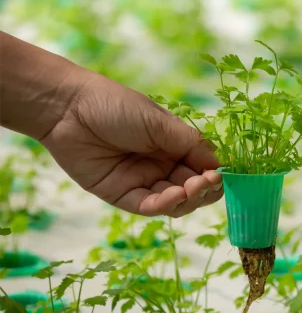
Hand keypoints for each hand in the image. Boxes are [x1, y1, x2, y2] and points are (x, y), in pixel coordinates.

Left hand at [40, 72, 222, 216]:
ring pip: (175, 202)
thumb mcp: (161, 122)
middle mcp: (162, 165)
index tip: (221, 173)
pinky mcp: (121, 195)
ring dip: (187, 199)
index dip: (215, 174)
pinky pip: (148, 207)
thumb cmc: (116, 106)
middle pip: (193, 189)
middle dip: (204, 189)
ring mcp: (142, 181)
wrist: (68, 109)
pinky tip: (171, 197)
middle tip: (207, 182)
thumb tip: (221, 165)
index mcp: (174, 145)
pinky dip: (163, 206)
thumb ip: (191, 144)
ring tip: (191, 188)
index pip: (204, 166)